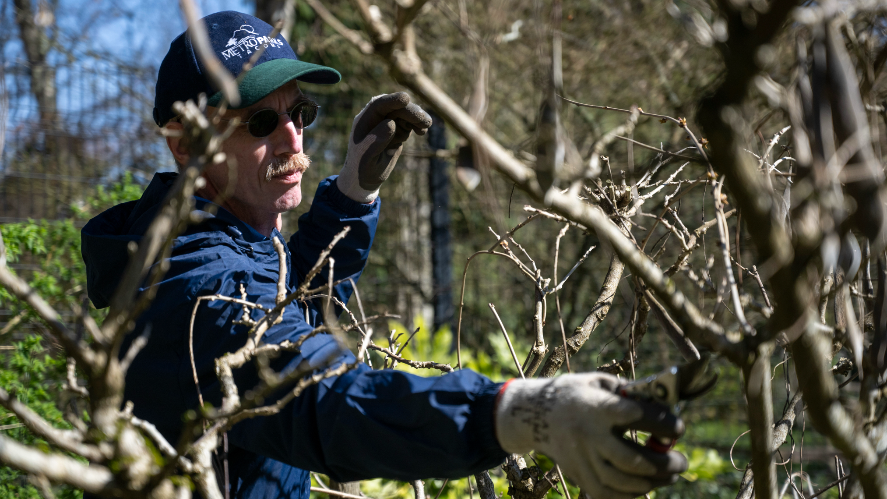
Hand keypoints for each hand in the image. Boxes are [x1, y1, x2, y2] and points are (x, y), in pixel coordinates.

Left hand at [337, 92, 431, 202]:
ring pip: (406, 113)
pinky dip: (417, 125)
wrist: (366, 177)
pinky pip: (410, 122)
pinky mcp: (397, 130)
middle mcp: (376, 118)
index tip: (406, 99)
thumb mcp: (367, 156)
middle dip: (410, 112)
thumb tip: (392, 123)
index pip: (378, 105)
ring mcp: (388, 122)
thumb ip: (377, 140)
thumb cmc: (362, 167)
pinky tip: (422, 131)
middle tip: (425, 122)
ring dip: (417, 118)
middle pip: (396, 107)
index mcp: (364, 120)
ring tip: (425, 127)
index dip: (392, 100)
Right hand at [495, 373, 687, 498]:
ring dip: (652, 482)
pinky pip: (607, 494)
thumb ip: (629, 391)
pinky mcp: (578, 475)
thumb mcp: (598, 382)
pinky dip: (630, 494)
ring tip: (669, 475)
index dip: (662, 423)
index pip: (636, 416)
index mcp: (596, 407)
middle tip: (682, 462)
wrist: (534, 415)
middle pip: (632, 459)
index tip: (678, 428)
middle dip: (664, 464)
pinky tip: (644, 485)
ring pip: (622, 481)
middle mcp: (588, 436)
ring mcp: (582, 459)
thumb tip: (664, 401)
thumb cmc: (574, 394)